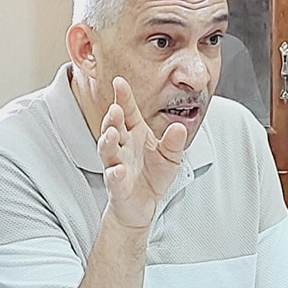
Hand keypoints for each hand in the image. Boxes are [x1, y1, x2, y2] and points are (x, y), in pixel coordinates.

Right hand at [98, 76, 188, 230]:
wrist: (143, 205)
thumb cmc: (152, 176)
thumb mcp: (171, 156)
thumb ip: (174, 142)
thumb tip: (179, 127)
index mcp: (134, 133)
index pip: (127, 112)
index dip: (123, 97)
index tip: (119, 83)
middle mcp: (122, 146)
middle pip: (113, 128)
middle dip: (112, 118)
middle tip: (115, 109)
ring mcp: (117, 165)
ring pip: (107, 150)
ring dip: (108, 141)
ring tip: (112, 133)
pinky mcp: (117, 186)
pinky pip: (114, 179)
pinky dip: (115, 174)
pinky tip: (118, 170)